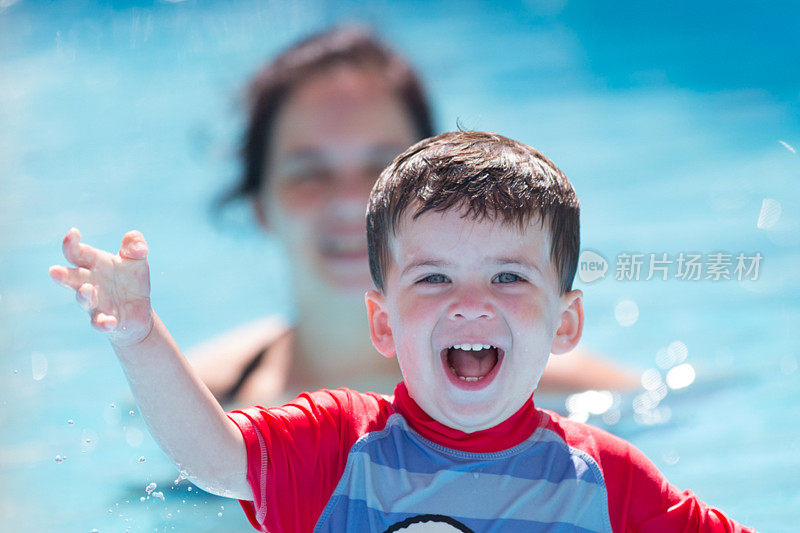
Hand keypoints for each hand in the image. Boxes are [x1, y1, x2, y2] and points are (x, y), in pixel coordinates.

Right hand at [49, 228, 153, 346]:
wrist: (140, 310)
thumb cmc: (131, 280)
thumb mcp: (137, 260)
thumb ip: (136, 247)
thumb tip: (140, 247)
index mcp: (95, 264)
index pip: (78, 253)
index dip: (72, 243)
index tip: (73, 233)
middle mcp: (90, 283)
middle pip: (71, 277)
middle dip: (62, 275)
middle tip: (54, 271)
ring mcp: (96, 303)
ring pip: (84, 300)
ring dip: (84, 295)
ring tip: (87, 289)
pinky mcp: (106, 321)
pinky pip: (100, 323)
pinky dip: (103, 323)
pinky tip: (109, 322)